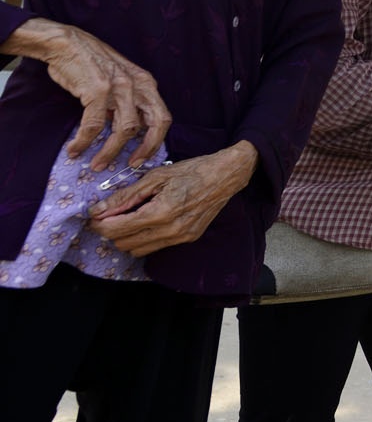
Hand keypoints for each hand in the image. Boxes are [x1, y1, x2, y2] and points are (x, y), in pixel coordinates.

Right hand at [2, 18, 169, 168]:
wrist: (67, 44)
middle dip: (145, 149)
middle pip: (155, 124)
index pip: (163, 117)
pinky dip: (84, 141)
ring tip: (96, 164)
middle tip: (129, 165)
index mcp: (146, 83)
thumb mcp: (119, 81)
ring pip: (125, 130)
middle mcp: (138, 84)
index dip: (156, 141)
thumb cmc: (91, 65)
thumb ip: (127, 103)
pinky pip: (95, 125)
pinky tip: (75, 149)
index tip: (141, 158)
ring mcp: (120, 87)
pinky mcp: (98, 90)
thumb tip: (128, 133)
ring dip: (109, 152)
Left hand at [87, 142, 256, 257]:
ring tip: (129, 218)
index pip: (116, 229)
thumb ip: (125, 196)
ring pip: (137, 251)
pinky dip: (143, 239)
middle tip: (110, 214)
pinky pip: (154, 248)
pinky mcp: (187, 239)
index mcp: (161, 212)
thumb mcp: (156, 177)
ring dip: (126, 238)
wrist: (226, 175)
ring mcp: (180, 237)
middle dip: (111, 230)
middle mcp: (170, 230)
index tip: (95, 214)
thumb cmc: (192, 170)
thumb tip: (98, 210)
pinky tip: (147, 221)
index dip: (99, 223)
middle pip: (123, 244)